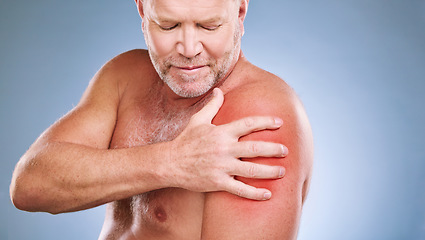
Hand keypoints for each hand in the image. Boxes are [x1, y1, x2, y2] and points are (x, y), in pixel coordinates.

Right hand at [168, 88, 287, 199]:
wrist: (170, 163)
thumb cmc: (186, 140)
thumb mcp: (198, 120)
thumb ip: (212, 105)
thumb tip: (219, 90)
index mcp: (221, 132)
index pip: (248, 124)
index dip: (265, 122)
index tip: (279, 122)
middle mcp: (224, 149)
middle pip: (254, 148)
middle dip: (273, 149)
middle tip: (286, 150)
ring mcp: (221, 167)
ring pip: (251, 170)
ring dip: (269, 171)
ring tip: (282, 171)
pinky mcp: (217, 182)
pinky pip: (240, 190)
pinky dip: (255, 193)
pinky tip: (268, 194)